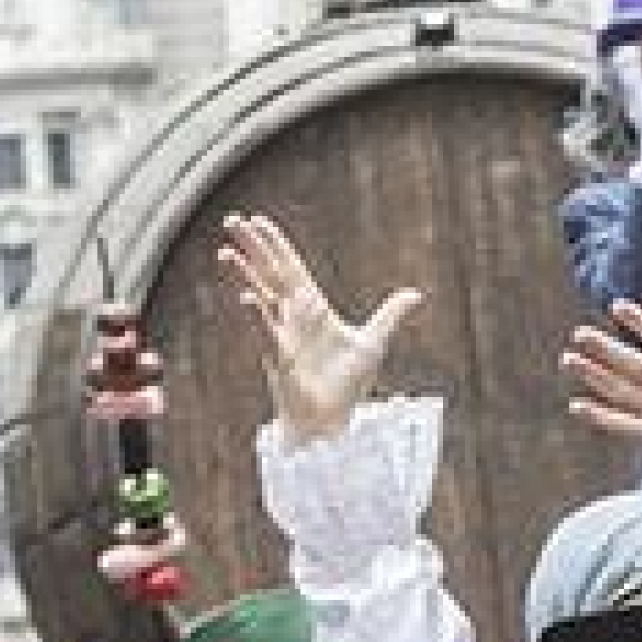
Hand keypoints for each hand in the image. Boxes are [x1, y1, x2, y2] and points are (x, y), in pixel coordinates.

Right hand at [217, 214, 421, 445]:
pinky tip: (247, 296)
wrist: (332, 421)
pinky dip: (257, 315)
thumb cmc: (346, 385)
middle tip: (232, 220)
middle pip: (270, 273)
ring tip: (226, 252)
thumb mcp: (373, 342)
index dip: (276, 244)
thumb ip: (390, 315)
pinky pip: (266, 332)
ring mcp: (283, 335)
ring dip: (244, 274)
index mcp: (313, 309)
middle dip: (252, 248)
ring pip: (260, 297)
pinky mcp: (280, 358)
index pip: (291, 268)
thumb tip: (415, 294)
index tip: (258, 221)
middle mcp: (293, 318)